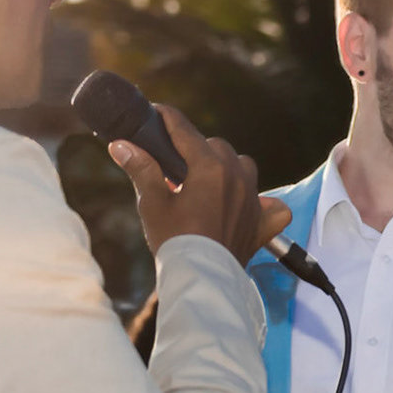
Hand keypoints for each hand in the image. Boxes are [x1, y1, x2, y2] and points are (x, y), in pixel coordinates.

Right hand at [110, 106, 292, 265]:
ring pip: (243, 167)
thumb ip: (141, 169)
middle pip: (216, 147)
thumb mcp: (153, 203)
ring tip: (206, 182)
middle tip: (175, 164)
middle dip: (195, 149)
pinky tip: (246, 207)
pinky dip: (262, 204)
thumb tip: (121, 144)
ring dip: (226, 168)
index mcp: (210, 168)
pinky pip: (271, 205)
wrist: (201, 279)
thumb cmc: (175, 240)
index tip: (156, 112)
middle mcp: (237, 177)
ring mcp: (253, 199)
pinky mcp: (262, 223)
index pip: (185, 132)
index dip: (168, 119)